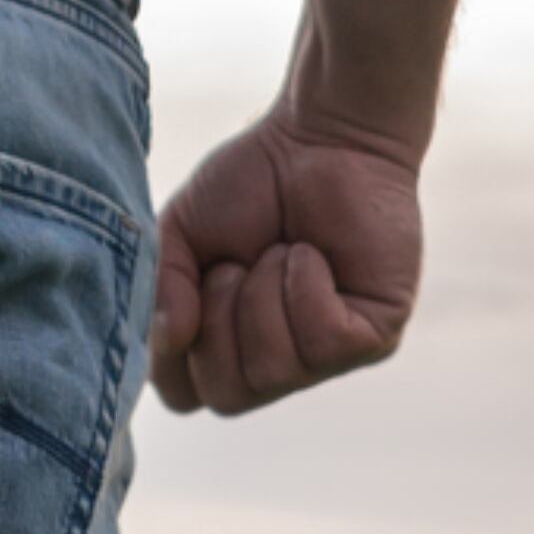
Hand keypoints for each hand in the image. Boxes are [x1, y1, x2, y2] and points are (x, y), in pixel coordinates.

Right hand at [147, 104, 422, 417]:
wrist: (325, 136)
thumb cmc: (254, 184)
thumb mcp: (182, 233)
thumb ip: (161, 289)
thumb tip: (170, 338)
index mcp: (227, 349)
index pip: (185, 396)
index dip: (176, 349)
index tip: (191, 283)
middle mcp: (277, 365)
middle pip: (227, 395)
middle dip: (220, 319)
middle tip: (237, 264)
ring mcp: (326, 358)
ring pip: (274, 373)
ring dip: (264, 296)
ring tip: (282, 250)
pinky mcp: (372, 338)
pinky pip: (323, 343)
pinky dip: (306, 286)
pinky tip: (315, 255)